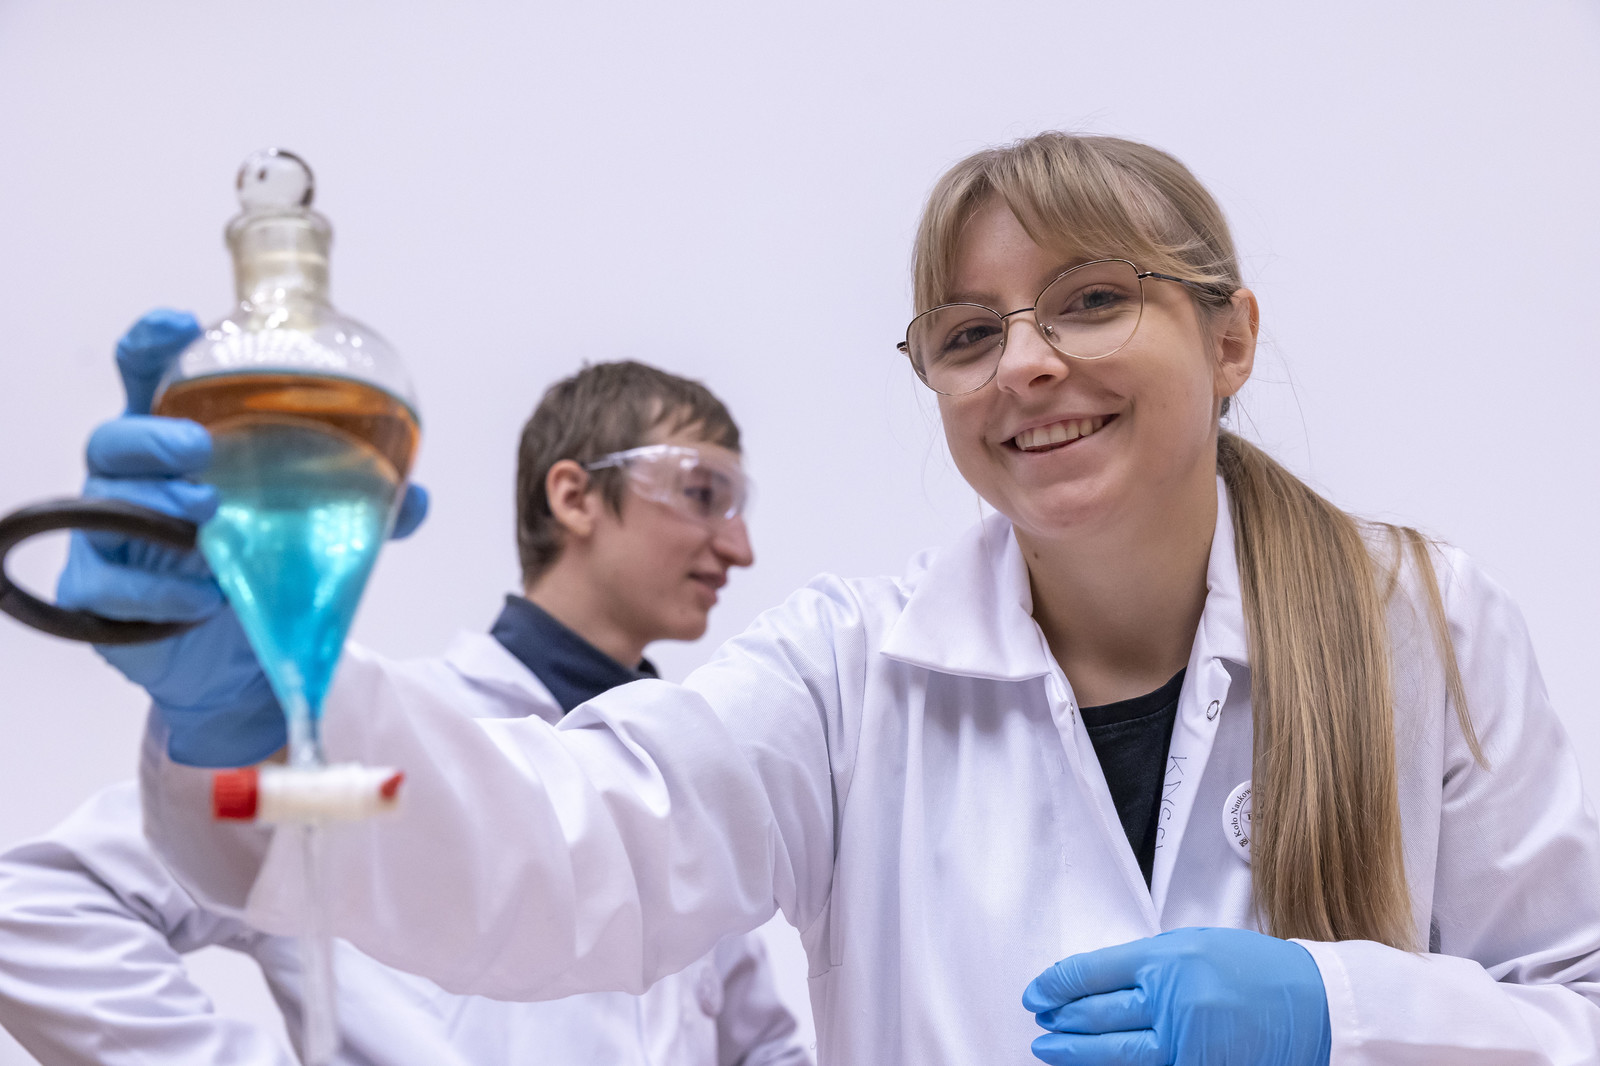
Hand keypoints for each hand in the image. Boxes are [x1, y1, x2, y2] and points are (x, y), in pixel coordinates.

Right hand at [56, 309, 428, 766]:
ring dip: (155, 505)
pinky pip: (109, 585)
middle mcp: (133, 483)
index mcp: (177, 444)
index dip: (153, 346)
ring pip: (105, 505)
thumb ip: (356, 508)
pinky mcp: (98, 596)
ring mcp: (107, 539)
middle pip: (115, 439)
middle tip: (198, 446)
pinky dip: (158, 588)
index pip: (150, 380)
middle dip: (152, 436)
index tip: (177, 324)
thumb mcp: (307, 531)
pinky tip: (200, 594)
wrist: (231, 664)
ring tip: (206, 512)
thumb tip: (416, 498)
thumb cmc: (254, 570)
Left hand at [1022, 927, 1330, 1065]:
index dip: (1056, 985)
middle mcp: (1173, 998)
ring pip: (1116, 1053)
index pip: (1093, 972)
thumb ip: (1148, 965)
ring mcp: (1187, 1041)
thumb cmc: (1255, 971)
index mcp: (1168, 958)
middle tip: (1040, 1021)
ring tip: (1050, 1049)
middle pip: (1097, 1014)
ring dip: (1076, 1052)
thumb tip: (1094, 985)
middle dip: (1061, 1020)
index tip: (1036, 993)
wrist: (1319, 1004)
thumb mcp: (1195, 947)